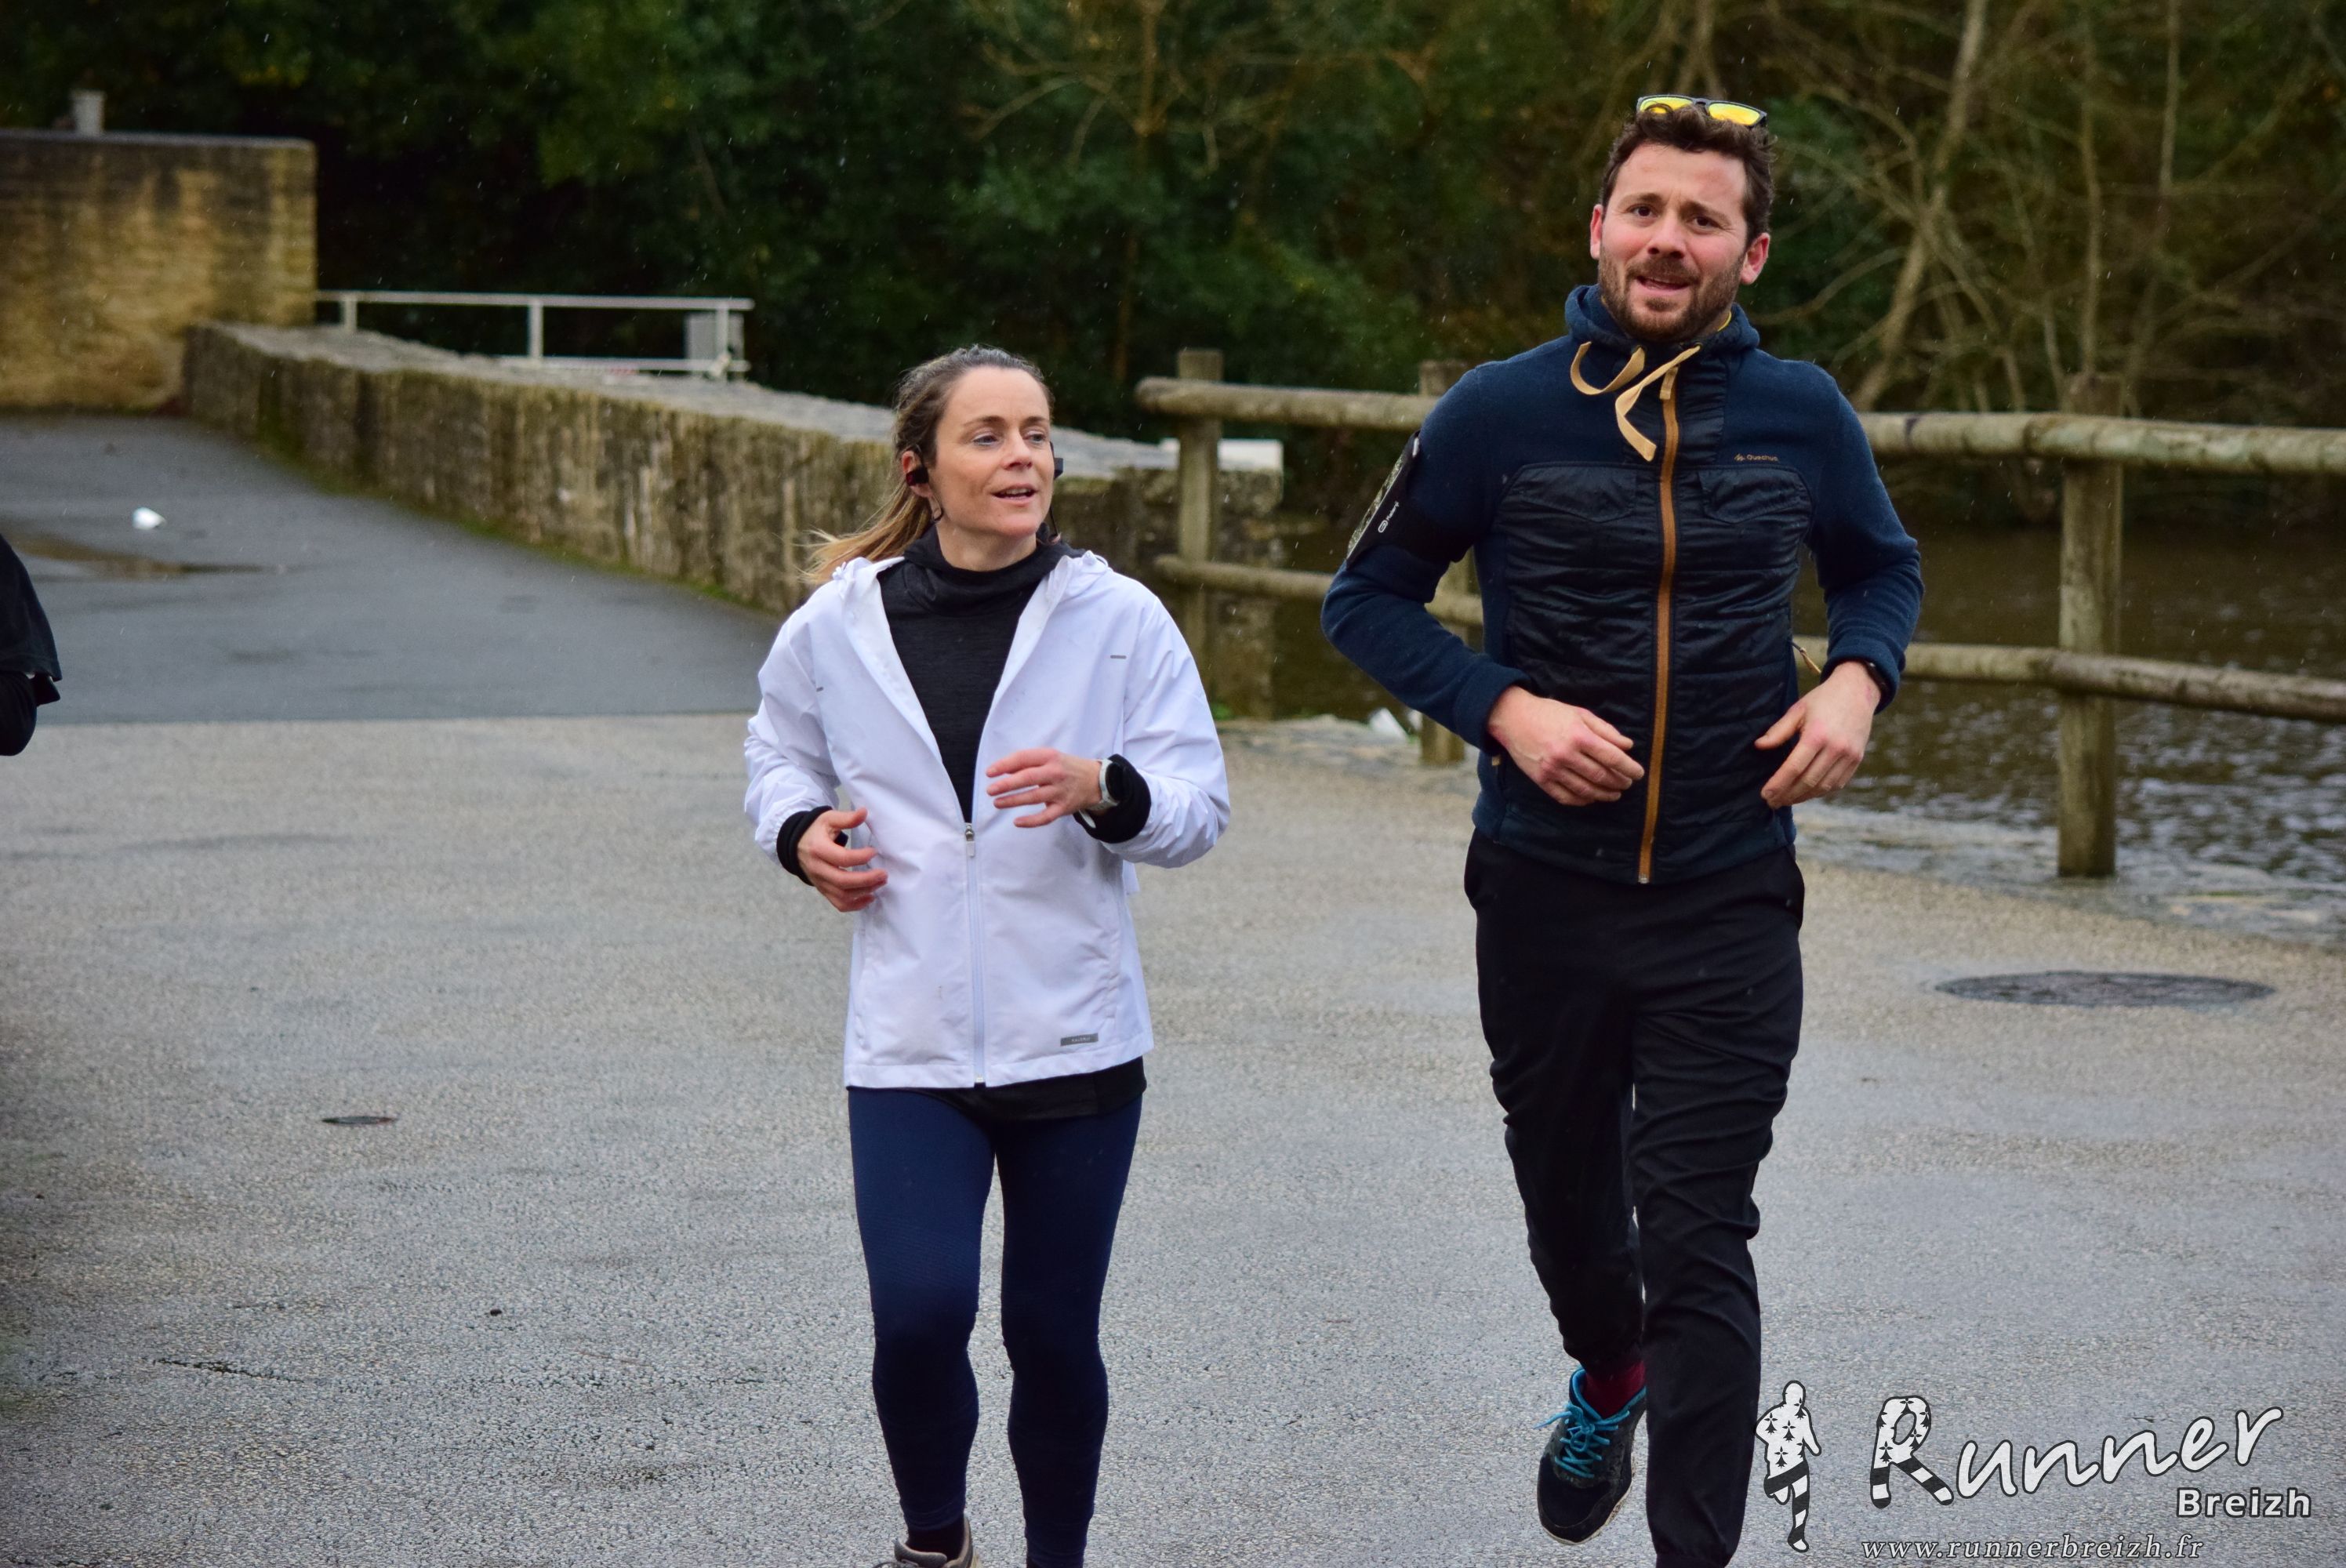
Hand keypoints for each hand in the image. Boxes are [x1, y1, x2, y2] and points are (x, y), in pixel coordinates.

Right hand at [797, 807, 885, 911]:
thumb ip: (846, 818)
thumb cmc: (816, 830)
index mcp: (818, 849)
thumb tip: (864, 812)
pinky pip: (838, 903)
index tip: (874, 852)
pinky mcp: (823, 890)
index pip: (842, 858)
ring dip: (864, 892)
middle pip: (842, 881)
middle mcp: (817, 869)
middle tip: (884, 874)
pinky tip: (870, 897)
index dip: (860, 857)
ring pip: (842, 895)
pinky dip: (855, 905)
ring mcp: (819, 882)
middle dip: (866, 880)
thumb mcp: (828, 819)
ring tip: (881, 882)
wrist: (796, 845)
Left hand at [983, 748, 1104, 826]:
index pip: (1023, 758)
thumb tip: (1003, 771)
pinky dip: (1031, 821)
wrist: (1095, 780)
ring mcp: (1060, 791)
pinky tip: (1017, 822)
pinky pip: (1045, 817)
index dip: (1004, 765)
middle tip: (991, 790)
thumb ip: (1028, 763)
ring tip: (997, 803)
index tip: (989, 773)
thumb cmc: (1066, 767)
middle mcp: (1055, 773)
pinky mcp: (1064, 807)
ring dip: (1013, 801)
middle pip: (1027, 778)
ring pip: (1033, 797)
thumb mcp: (1050, 757)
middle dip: (1006, 784)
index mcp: (1050, 756)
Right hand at [1486, 686, 1642, 806]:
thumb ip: (1605, 730)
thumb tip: (1627, 746)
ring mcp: (1552, 769)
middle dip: (1619, 782)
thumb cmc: (1549, 713)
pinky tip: (1591, 797)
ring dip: (1604, 794)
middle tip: (1627, 783)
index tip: (1638, 773)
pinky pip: (1566, 797)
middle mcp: (1566, 755)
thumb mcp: (1580, 714)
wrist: (1513, 718)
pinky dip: (1582, 800)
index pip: (1612, 757)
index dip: (1629, 768)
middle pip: (1601, 776)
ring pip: (1586, 789)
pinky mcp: (1541, 780)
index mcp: (1578, 736)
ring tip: (1615, 793)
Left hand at [1756, 661, 1879, 806]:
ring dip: (1803, 797)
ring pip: (1823, 787)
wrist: (1857, 691)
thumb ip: (1778, 731)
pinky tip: (1806, 793)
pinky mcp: (1857, 759)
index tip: (1765, 795)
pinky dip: (1821, 792)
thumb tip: (1758, 746)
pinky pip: (1837, 784)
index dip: (1778, 784)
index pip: (1793, 768)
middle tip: (1772, 802)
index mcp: (1817, 734)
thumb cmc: (1823, 700)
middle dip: (1788, 795)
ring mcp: (1849, 755)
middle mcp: (1835, 748)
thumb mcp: (1797, 710)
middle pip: (1808, 781)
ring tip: (1786, 799)